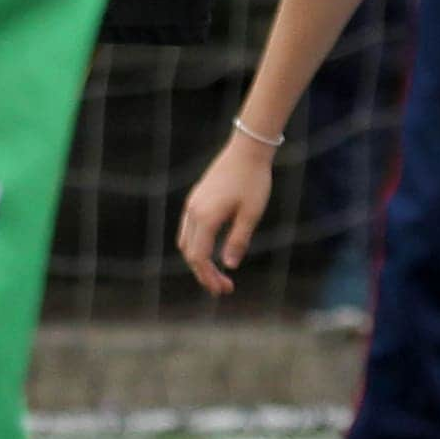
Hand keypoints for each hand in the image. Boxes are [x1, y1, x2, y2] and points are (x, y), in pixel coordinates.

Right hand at [174, 138, 277, 297]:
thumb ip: (238, 240)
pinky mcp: (197, 197)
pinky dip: (196, 245)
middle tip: (223, 287)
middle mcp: (194, 211)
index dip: (209, 277)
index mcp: (205, 217)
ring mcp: (193, 203)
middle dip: (203, 273)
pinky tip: (212, 250)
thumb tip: (228, 265)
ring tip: (216, 273)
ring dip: (198, 260)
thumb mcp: (251, 214)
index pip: (199, 258)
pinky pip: (189, 228)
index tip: (224, 289)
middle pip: (189, 253)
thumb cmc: (253, 181)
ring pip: (186, 241)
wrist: (247, 149)